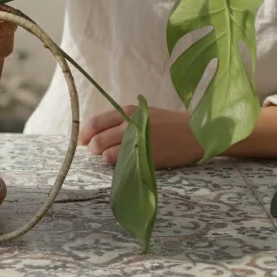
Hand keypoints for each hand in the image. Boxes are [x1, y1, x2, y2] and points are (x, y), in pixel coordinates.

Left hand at [81, 105, 204, 168]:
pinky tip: (125, 162)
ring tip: (113, 156)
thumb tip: (95, 132)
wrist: (194, 133)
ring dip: (105, 157)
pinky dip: (119, 165)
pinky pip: (123, 165)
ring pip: (107, 154)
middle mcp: (130, 125)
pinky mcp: (146, 158)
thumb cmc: (167, 123)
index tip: (83, 140)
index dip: (85, 134)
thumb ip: (120, 120)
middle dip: (93, 148)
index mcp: (128, 111)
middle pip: (98, 141)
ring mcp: (138, 143)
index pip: (96, 122)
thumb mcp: (143, 114)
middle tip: (97, 150)